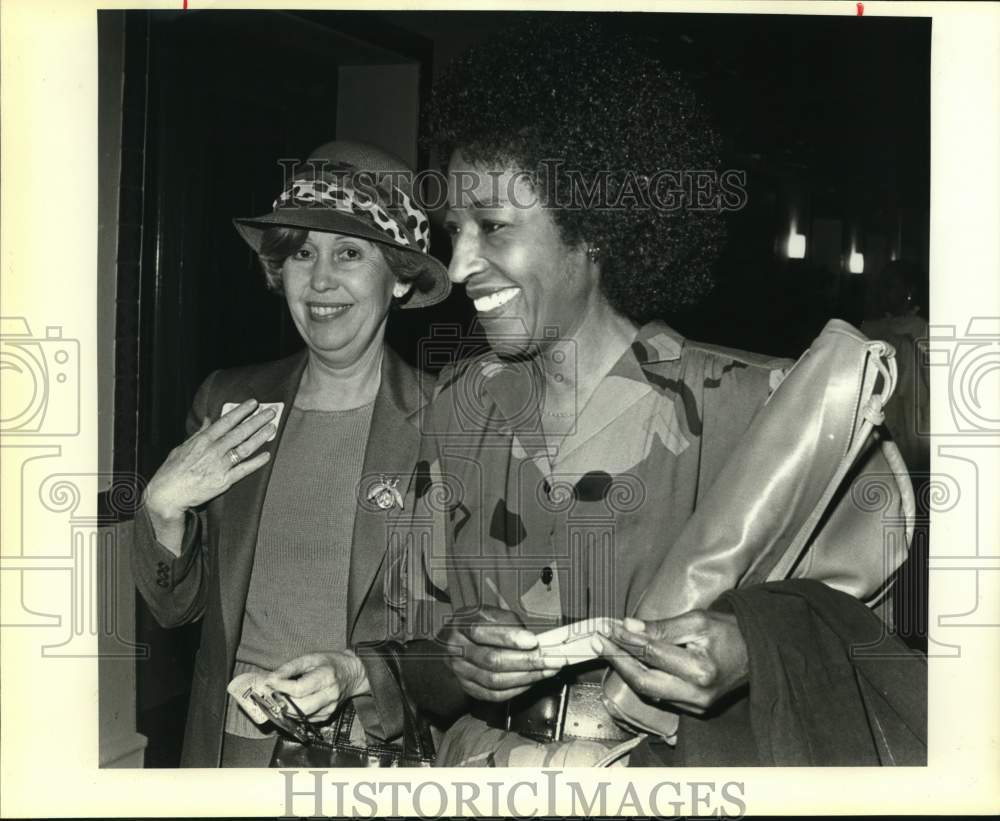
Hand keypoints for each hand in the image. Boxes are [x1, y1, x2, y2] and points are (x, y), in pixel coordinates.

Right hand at [144, 399, 275, 522]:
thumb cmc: (172, 470)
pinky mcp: (224, 481)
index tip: (253, 403)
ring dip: (260, 437)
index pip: (226, 421)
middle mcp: (213, 450)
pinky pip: (244, 470)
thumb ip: (199, 433)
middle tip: (270, 412)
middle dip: (257, 420)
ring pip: (245, 448)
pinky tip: (267, 455)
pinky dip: (256, 462)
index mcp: (203, 440)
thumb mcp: (183, 447)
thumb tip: (208, 419)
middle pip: (240, 432)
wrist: (167, 494)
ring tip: (271, 428)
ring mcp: (220, 465)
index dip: (241, 411)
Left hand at [265, 651, 370, 722]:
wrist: (353, 674)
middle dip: (281, 703)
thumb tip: (271, 679)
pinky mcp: (327, 716)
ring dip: (285, 709)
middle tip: (270, 694)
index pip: (299, 689)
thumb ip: (290, 667)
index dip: (281, 687)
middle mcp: (330, 696)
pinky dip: (294, 713)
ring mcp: (329, 709)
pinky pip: (305, 719)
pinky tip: (291, 703)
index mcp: (326, 677)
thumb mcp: (311, 657)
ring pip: (300, 717)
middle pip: (299, 708)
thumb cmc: (331, 663)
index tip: (268, 682)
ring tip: (278, 698)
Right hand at [439, 605, 563, 701]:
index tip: (533, 642)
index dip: (510, 638)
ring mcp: (460, 671)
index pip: (482, 632)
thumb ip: (509, 623)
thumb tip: (532, 640)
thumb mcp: (491, 613)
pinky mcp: (468, 687)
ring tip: (546, 672)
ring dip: (525, 677)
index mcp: (462, 624)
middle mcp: (456, 649)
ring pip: (494, 680)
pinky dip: (515, 690)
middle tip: (549, 660)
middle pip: (492, 660)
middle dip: (526, 661)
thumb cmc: (479, 624)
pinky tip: (531, 682)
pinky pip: (494, 694)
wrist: (455, 642)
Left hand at [592, 609, 748, 713]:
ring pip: (648, 690)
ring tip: (609, 648)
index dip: (626, 640)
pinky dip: (641, 677)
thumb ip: (662, 626)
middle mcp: (696, 693)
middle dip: (617, 660)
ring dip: (625, 669)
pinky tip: (630, 662)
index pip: (651, 654)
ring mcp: (695, 705)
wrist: (756, 653)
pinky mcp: (693, 709)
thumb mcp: (697, 620)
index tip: (608, 628)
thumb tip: (628, 626)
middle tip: (599, 641)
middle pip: (643, 681)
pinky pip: (659, 694)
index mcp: (700, 669)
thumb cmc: (728, 632)